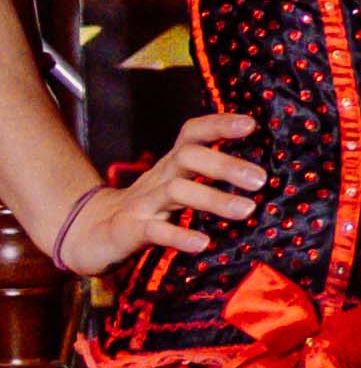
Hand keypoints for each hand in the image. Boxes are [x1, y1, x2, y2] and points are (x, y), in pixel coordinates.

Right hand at [54, 114, 262, 273]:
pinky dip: (179, 235)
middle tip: (260, 179)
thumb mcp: (178, 189)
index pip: (192, 134)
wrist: (91, 233)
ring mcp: (143, 203)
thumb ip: (210, 180)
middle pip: (188, 157)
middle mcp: (158, 178)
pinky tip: (202, 243)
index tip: (250, 125)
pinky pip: (155, 230)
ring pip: (176, 191)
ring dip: (213, 199)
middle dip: (224, 164)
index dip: (218, 125)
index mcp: (172, 166)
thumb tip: (264, 177)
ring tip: (245, 210)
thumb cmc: (148, 210)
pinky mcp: (130, 230)